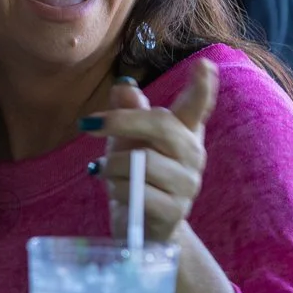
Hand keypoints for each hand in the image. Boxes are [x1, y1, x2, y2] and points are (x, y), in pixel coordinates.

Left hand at [93, 59, 218, 244]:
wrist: (143, 227)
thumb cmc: (137, 176)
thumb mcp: (129, 140)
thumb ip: (129, 113)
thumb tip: (124, 86)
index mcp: (185, 132)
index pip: (198, 106)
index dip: (203, 86)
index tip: (205, 65)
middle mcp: (193, 154)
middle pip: (162, 125)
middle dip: (121, 121)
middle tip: (88, 124)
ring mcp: (187, 184)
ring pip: (142, 161)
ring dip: (111, 165)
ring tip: (103, 171)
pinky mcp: (174, 211)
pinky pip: (138, 192)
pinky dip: (116, 189)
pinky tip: (113, 190)